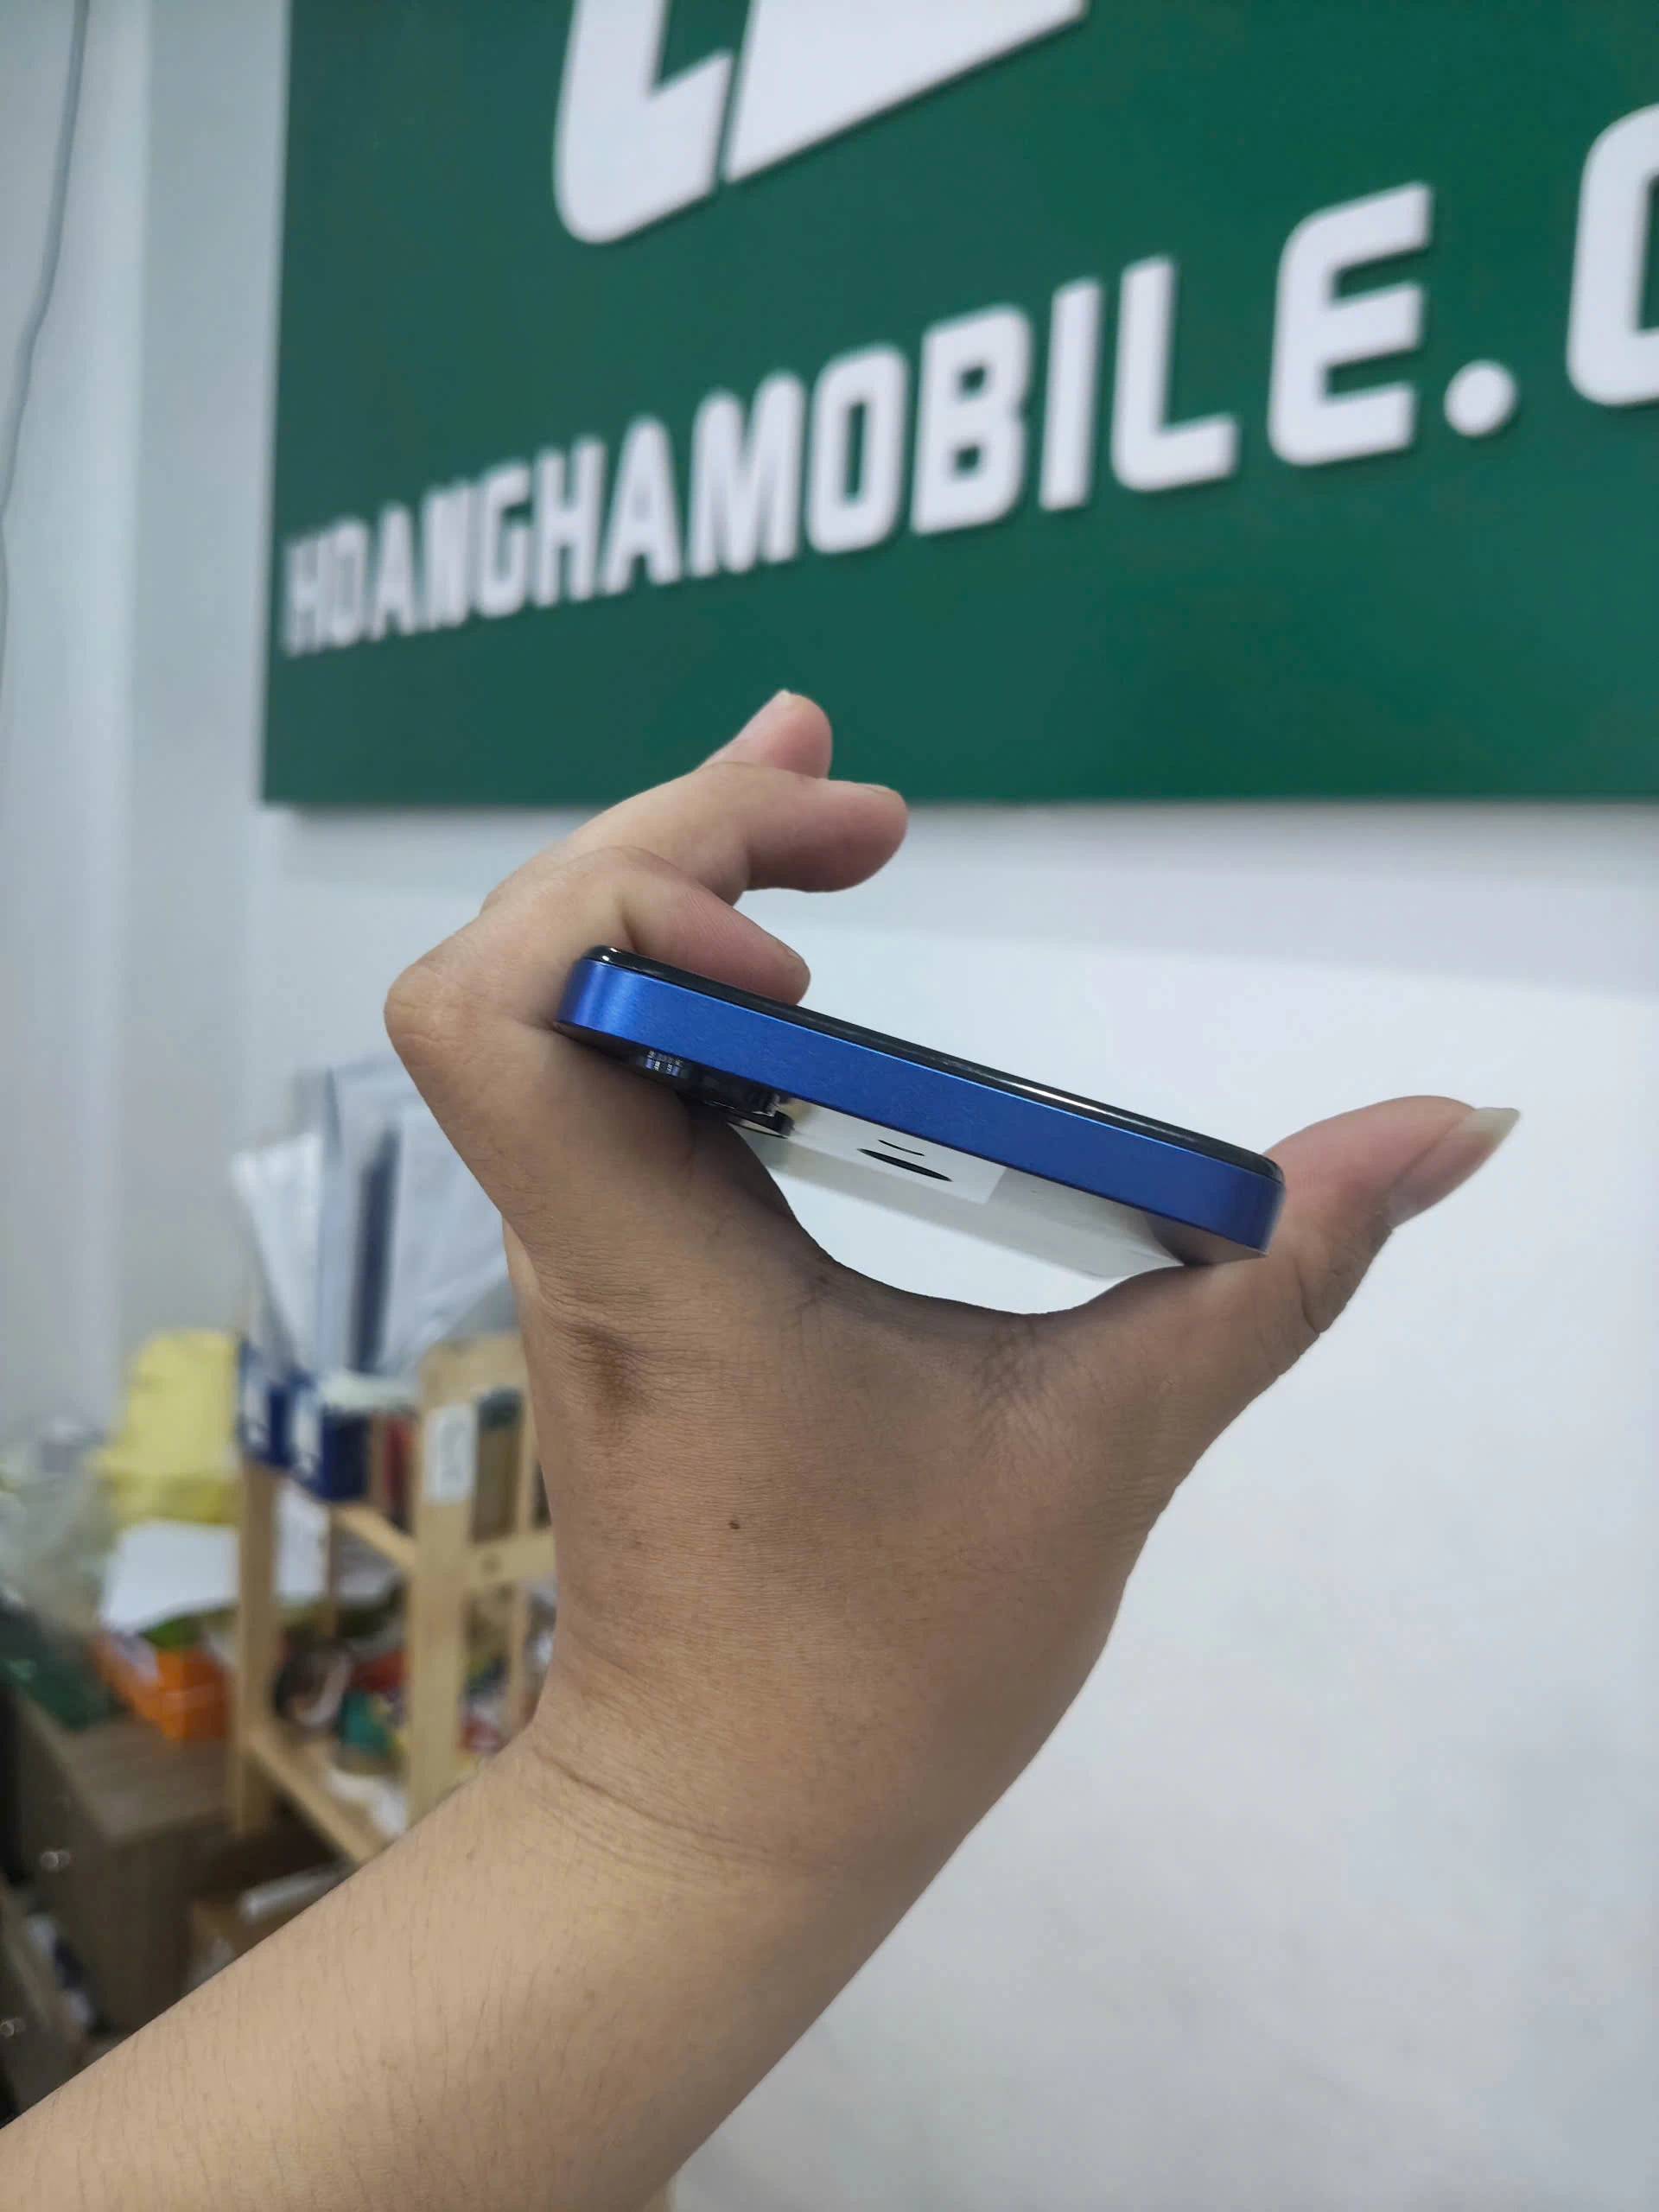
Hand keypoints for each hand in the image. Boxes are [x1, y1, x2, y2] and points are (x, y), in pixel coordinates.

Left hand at [386, 692, 1516, 1888]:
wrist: (730, 1814)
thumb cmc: (887, 1668)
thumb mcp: (1109, 1450)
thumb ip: (1275, 1271)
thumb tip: (1450, 1129)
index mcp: (653, 1264)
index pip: (491, 1015)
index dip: (620, 905)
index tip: (811, 941)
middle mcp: (583, 1230)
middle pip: (523, 953)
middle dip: (678, 837)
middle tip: (863, 811)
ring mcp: (587, 1244)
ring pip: (550, 998)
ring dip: (673, 882)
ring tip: (834, 814)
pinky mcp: (625, 1264)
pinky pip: (604, 1067)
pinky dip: (683, 969)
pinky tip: (795, 946)